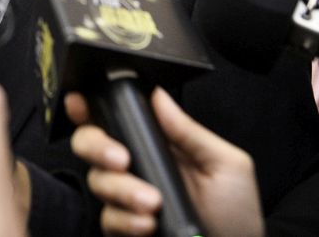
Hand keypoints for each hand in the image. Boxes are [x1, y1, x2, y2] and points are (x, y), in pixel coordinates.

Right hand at [67, 88, 263, 236]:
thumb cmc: (237, 215)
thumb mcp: (225, 165)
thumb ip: (189, 131)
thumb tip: (158, 95)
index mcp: (158, 144)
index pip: (117, 118)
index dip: (91, 107)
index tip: (81, 103)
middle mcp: (137, 167)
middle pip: (90, 142)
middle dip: (98, 146)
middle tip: (121, 160)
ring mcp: (127, 199)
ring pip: (98, 180)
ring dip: (122, 189)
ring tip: (152, 203)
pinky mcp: (124, 228)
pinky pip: (107, 218)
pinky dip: (125, 220)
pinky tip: (148, 225)